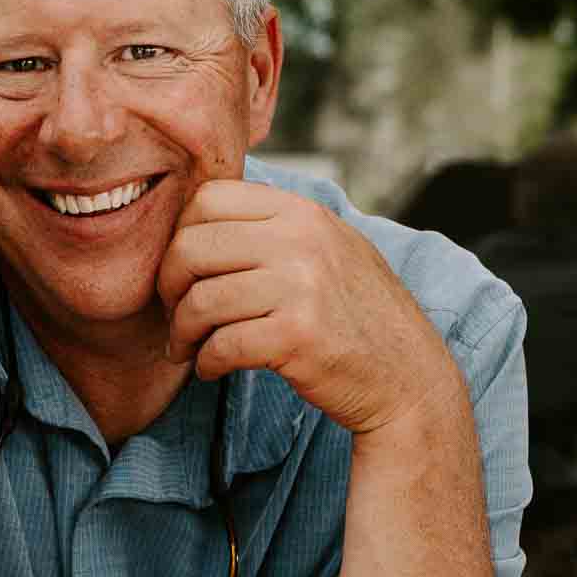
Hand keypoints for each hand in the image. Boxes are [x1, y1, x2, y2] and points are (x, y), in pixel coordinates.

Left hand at [159, 180, 453, 436]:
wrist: (408, 377)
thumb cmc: (358, 317)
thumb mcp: (329, 249)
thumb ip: (275, 228)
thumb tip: (196, 218)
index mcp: (303, 212)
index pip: (209, 199)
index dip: (180, 235)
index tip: (184, 271)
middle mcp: (302, 240)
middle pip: (192, 247)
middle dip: (169, 286)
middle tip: (174, 314)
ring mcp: (301, 286)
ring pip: (200, 300)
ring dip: (183, 332)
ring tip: (188, 349)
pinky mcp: (298, 336)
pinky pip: (221, 344)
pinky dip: (206, 362)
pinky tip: (212, 369)